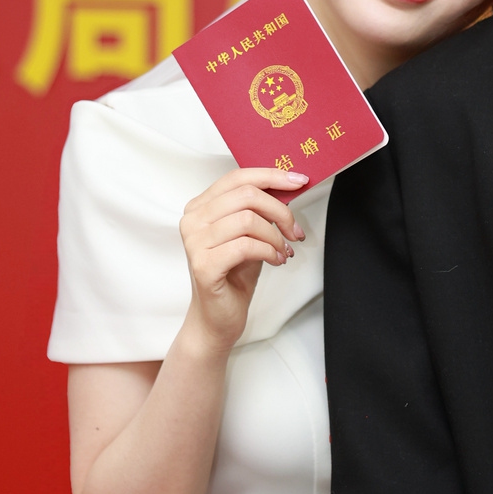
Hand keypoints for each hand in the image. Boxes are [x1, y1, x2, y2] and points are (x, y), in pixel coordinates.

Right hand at [180, 167, 308, 353]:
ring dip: (275, 236)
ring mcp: (194, 243)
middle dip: (280, 210)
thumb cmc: (234, 274)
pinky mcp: (204, 265)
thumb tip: (289, 187)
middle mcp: (192, 220)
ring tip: (283, 251)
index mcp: (200, 207)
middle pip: (246, 195)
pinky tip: (276, 261)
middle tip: (294, 231)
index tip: (299, 181)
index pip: (237, 177)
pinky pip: (246, 246)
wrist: (219, 317)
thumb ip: (260, 210)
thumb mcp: (251, 234)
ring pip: (247, 219)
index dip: (272, 176)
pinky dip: (269, 251)